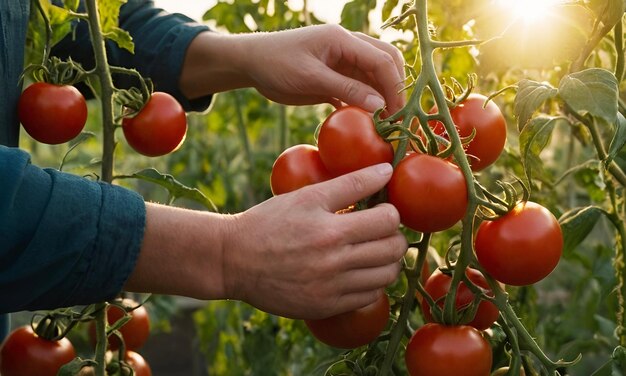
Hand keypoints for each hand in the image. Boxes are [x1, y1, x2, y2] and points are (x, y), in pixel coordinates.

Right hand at [125, 164, 406, 319]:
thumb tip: (387, 170)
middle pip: (394, 249)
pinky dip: (373, 282)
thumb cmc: (269, 222)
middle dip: (394, 235)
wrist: (234, 260)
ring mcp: (332, 289)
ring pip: (387, 276)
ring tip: (373, 249)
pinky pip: (370, 296)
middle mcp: (335, 264)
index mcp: (331, 231)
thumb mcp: (307, 196)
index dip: (391, 211)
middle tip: (380, 229)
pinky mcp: (327, 307)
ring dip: (388, 260)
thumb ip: (352, 183)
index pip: (389, 221)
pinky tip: (359, 269)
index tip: (381, 209)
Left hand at [180, 25, 405, 113]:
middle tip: (396, 118)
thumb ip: (346, 89)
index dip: (395, 87)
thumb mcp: (310, 78)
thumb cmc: (276, 64)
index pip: (382, 60)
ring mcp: (342, 63)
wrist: (251, 64)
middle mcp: (348, 48)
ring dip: (381, 98)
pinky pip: (358, 90)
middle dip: (395, 89)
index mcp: (344, 40)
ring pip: (373, 79)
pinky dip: (365, 104)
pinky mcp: (334, 78)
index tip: (398, 114)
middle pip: (386, 63)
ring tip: (384, 124)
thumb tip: (380, 106)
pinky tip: (366, 122)